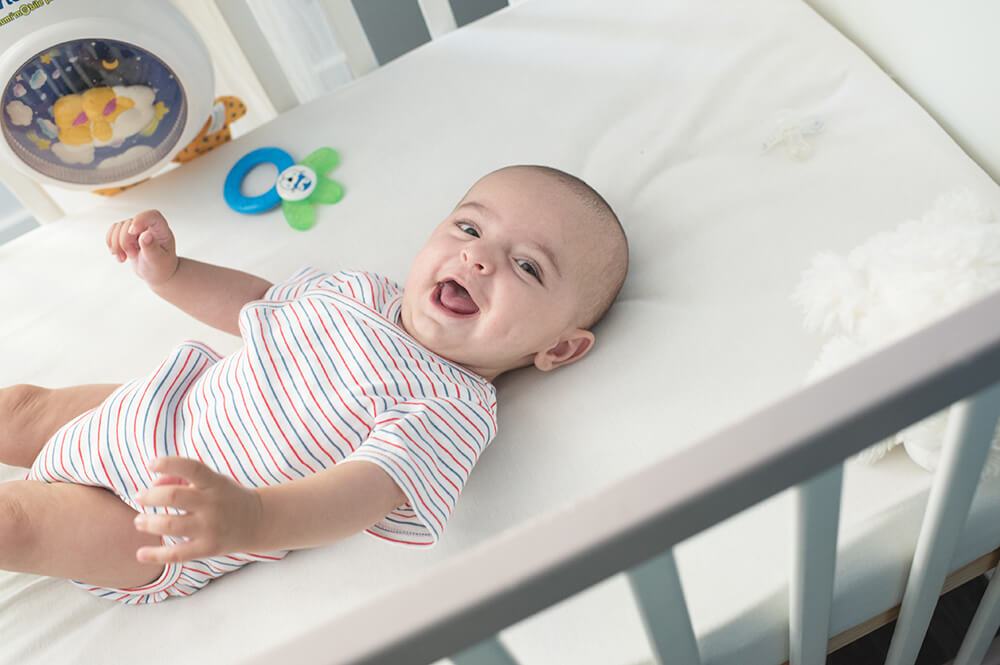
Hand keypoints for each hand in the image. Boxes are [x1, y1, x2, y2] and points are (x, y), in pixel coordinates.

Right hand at [106, 210, 178, 285]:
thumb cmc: (161, 266)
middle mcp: (149, 226)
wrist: (155, 272)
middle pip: (130, 223)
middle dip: (125, 241)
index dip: (140, 220)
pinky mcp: (126, 234)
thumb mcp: (158, 260)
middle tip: (131, 255)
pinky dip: (111, 244)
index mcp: (162, 230)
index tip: (132, 232)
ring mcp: (137, 229)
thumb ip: (152, 248)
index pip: (152, 216)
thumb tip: (145, 235)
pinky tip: (118, 255)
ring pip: (118, 227)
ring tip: (124, 258)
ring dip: (117, 244)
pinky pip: (113, 232)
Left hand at [133, 457, 263, 563]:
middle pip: (174, 497)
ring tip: (139, 521)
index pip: (192, 468)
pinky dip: (156, 555)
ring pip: (171, 525)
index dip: (169, 464)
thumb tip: (152, 485)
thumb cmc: (226, 496)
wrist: (257, 521)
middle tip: (139, 497)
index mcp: (215, 483)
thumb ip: (181, 478)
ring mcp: (210, 528)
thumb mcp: (211, 481)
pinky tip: (140, 554)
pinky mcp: (208, 548)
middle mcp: (213, 504)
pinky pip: (178, 554)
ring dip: (149, 522)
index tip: (151, 464)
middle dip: (150, 496)